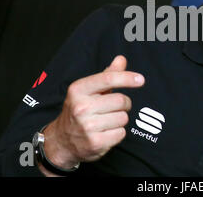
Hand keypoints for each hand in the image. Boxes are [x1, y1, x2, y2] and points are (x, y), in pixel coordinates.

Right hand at [41, 55, 143, 172]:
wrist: (62, 140)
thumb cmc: (79, 110)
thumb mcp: (88, 90)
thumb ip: (107, 75)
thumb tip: (121, 59)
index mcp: (78, 90)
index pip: (108, 79)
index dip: (127, 78)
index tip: (140, 79)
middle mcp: (81, 107)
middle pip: (121, 100)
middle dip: (124, 104)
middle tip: (115, 107)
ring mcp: (87, 126)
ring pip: (123, 117)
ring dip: (120, 119)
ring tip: (107, 120)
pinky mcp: (95, 143)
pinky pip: (121, 133)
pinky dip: (118, 133)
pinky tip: (105, 132)